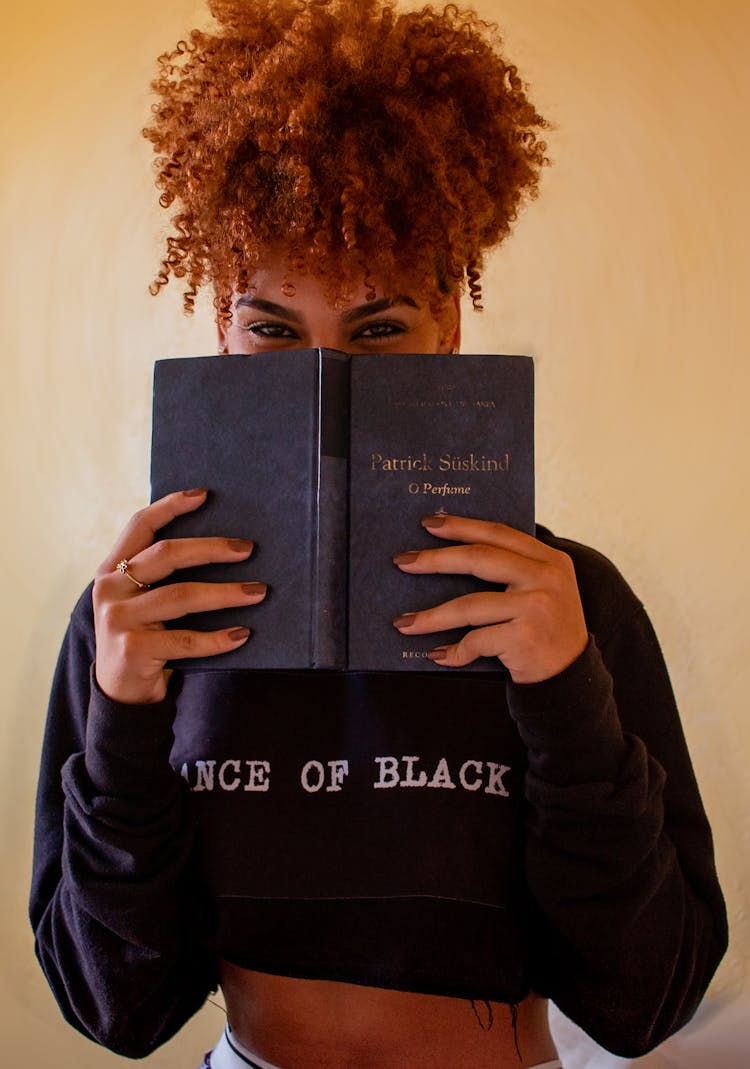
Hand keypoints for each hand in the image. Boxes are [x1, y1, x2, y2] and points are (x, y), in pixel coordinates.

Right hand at [93, 489, 266, 704]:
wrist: (118, 691)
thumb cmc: (141, 635)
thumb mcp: (138, 599)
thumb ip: (159, 573)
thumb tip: (222, 546)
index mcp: (111, 569)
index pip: (140, 525)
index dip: (170, 506)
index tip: (204, 494)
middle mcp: (109, 589)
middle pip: (166, 555)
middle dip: (211, 549)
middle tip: (248, 549)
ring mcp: (119, 620)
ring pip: (181, 596)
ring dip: (226, 593)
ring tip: (259, 592)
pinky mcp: (133, 650)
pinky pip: (186, 641)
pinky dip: (218, 638)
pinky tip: (242, 635)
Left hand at [392, 514, 586, 683]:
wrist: (573, 678)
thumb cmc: (547, 630)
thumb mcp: (545, 589)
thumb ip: (516, 568)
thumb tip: (454, 553)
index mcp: (549, 559)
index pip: (498, 533)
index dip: (461, 526)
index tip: (429, 522)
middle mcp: (545, 577)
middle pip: (479, 558)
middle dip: (435, 560)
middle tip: (403, 563)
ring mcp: (535, 607)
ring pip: (469, 606)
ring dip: (431, 617)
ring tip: (403, 623)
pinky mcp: (524, 638)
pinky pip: (475, 641)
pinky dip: (453, 652)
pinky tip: (438, 656)